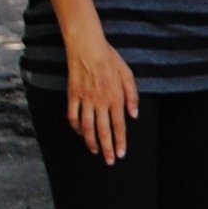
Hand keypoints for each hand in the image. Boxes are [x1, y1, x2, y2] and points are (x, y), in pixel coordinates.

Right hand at [64, 35, 139, 163]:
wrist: (87, 47)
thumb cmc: (110, 59)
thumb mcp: (128, 75)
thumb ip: (132, 96)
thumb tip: (134, 115)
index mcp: (116, 97)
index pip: (119, 126)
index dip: (120, 142)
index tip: (121, 154)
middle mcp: (100, 101)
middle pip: (103, 131)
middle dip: (107, 148)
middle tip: (109, 161)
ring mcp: (85, 99)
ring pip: (87, 127)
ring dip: (91, 142)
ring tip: (95, 151)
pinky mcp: (73, 95)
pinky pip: (73, 116)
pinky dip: (76, 127)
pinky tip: (80, 133)